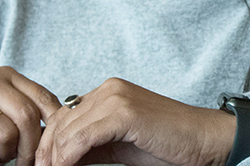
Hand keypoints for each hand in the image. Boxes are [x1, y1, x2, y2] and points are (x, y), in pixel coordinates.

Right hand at [0, 66, 62, 165]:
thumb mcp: (10, 121)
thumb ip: (32, 119)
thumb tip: (64, 132)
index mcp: (7, 75)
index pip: (44, 99)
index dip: (52, 129)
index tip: (50, 150)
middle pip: (27, 115)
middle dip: (31, 147)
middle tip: (25, 163)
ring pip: (5, 132)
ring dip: (6, 155)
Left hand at [34, 78, 234, 165]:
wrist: (203, 140)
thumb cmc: (168, 144)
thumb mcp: (120, 144)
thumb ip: (91, 145)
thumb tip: (59, 159)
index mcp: (108, 92)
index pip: (62, 116)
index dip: (47, 144)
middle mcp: (109, 89)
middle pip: (60, 122)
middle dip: (46, 153)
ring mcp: (117, 98)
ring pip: (67, 131)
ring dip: (54, 158)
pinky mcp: (124, 113)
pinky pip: (82, 138)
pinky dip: (68, 158)